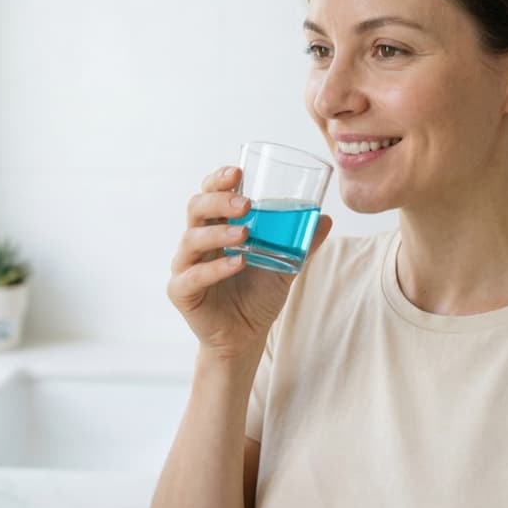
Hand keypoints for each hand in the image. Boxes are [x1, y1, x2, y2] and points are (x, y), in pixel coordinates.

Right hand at [167, 165, 332, 359]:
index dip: (218, 179)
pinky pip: (193, 275)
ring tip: (245, 232)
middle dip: (218, 199)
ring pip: (191, 239)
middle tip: (246, 203)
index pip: (209, 193)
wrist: (246, 336)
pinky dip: (216, 268)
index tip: (238, 171)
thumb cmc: (259, 294)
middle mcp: (197, 241)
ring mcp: (185, 265)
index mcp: (216, 226)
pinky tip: (238, 262)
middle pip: (196, 208)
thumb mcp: (285, 265)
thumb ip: (302, 243)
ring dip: (218, 232)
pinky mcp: (181, 292)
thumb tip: (326, 219)